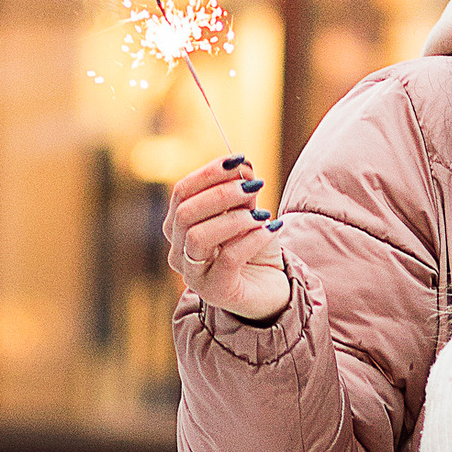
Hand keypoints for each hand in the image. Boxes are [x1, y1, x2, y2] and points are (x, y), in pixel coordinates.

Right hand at [166, 153, 291, 324]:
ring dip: (233, 218)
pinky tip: (272, 228)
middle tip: (255, 186)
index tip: (238, 160)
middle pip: (184, 213)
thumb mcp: (250, 214)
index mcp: (179, 228)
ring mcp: (193, 274)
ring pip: (198, 236)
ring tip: (263, 213)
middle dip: (221, 194)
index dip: (208, 173)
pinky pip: (228, 259)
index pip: (181, 193)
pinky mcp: (215, 291)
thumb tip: (244, 165)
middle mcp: (179, 252)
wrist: (270, 290)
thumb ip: (243, 191)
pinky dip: (252, 238)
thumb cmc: (253, 250)